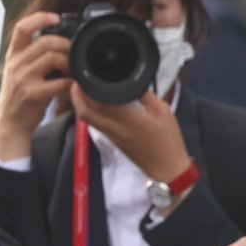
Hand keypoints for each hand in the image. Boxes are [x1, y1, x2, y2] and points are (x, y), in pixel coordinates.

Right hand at [0, 12, 69, 163]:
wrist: (10, 121)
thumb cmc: (19, 94)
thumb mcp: (19, 69)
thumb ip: (32, 54)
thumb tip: (57, 40)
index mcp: (13, 55)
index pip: (22, 27)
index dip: (40, 18)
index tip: (55, 17)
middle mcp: (16, 64)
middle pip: (45, 41)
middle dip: (65, 44)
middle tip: (72, 52)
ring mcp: (23, 78)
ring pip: (52, 58)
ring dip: (68, 62)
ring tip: (72, 70)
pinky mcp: (32, 94)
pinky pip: (59, 82)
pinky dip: (70, 82)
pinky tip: (71, 85)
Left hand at [74, 83, 192, 186]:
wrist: (167, 168)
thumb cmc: (168, 139)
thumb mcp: (163, 111)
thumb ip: (146, 95)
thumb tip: (132, 81)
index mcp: (131, 120)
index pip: (101, 103)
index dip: (88, 90)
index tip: (87, 76)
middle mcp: (117, 129)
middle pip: (86, 113)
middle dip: (77, 97)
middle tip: (79, 83)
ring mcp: (113, 137)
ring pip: (89, 120)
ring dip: (82, 105)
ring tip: (85, 90)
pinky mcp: (113, 142)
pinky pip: (97, 125)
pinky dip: (92, 113)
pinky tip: (97, 104)